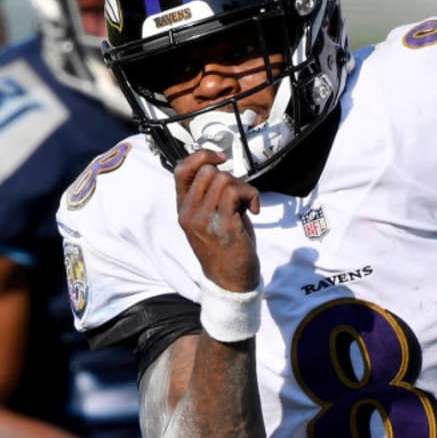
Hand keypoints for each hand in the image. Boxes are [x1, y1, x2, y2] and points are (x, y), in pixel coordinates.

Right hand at [174, 148, 260, 291]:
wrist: (229, 280)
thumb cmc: (224, 247)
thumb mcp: (208, 218)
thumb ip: (209, 195)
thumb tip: (223, 169)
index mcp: (183, 208)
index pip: (181, 170)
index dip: (202, 156)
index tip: (221, 158)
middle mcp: (189, 213)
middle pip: (208, 171)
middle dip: (230, 177)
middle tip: (239, 196)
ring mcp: (204, 220)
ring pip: (224, 179)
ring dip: (243, 187)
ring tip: (247, 204)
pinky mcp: (223, 226)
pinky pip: (236, 192)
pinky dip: (251, 195)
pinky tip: (254, 209)